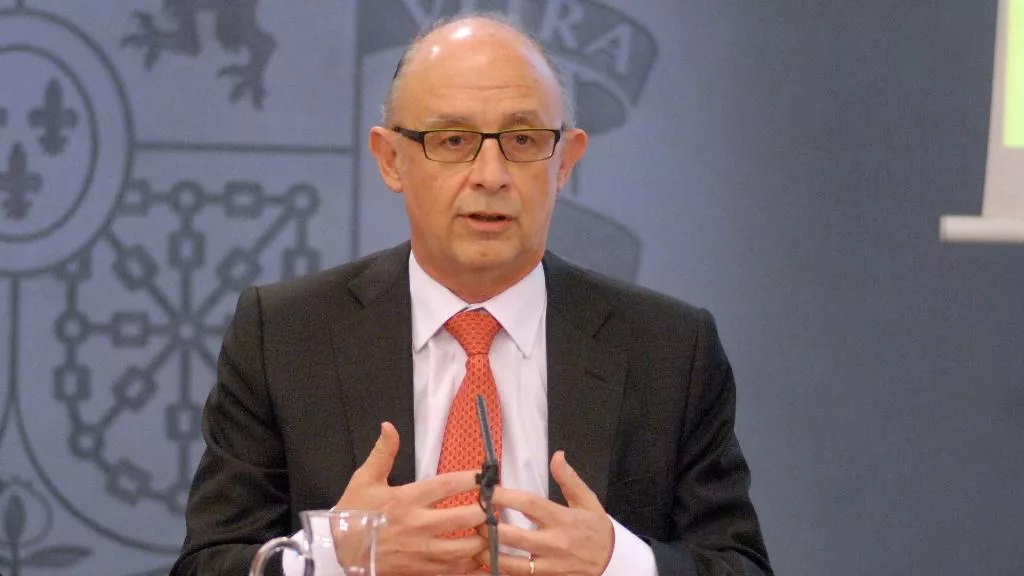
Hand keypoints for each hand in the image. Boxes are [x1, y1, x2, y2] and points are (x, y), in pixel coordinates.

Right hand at [334, 422, 487, 574]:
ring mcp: (421, 551)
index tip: (487, 475)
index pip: (445, 486)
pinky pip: (453, 570)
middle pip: (462, 518)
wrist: (340, 553)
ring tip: (493, 530)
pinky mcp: (421, 570)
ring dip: (482, 539)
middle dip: (486, 511)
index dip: (470, 479)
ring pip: (463, 548)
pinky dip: (471, 564)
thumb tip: (389, 426)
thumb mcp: (365, 480)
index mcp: (406, 500)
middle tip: (499, 505)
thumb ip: (382, 453)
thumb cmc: (353, 516)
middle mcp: (417, 525)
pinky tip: (481, 557)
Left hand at [479, 451, 613, 575]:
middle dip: (491, 529)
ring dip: (490, 554)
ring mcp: (550, 565)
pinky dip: (502, 570)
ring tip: (475, 544)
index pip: (529, 504)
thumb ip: (569, 479)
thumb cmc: (596, 529)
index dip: (505, 497)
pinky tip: (488, 563)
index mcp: (563, 519)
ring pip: (513, 564)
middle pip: (515, 537)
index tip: (487, 491)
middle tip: (474, 519)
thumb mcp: (588, 501)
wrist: (612, 562)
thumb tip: (557, 455)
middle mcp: (555, 543)